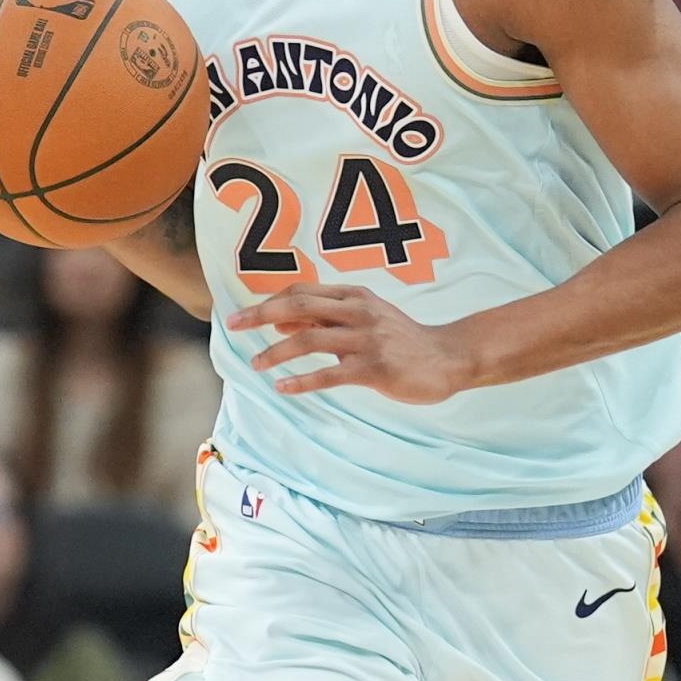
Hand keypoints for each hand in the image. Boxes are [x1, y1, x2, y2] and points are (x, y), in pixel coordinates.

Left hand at [229, 282, 475, 402]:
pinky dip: (303, 381)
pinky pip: (331, 374)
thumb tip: (279, 322)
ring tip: (256, 365)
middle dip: (262, 315)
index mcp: (354, 296)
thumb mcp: (364, 318)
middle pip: (300, 306)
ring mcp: (367, 339)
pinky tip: (283, 388)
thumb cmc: (401, 339)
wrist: (447, 357)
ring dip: (277, 352)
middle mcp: (358, 311)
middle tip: (233, 326)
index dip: (269, 301)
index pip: (303, 292)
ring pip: (311, 340)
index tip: (243, 315)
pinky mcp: (375, 368)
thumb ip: (325, 319)